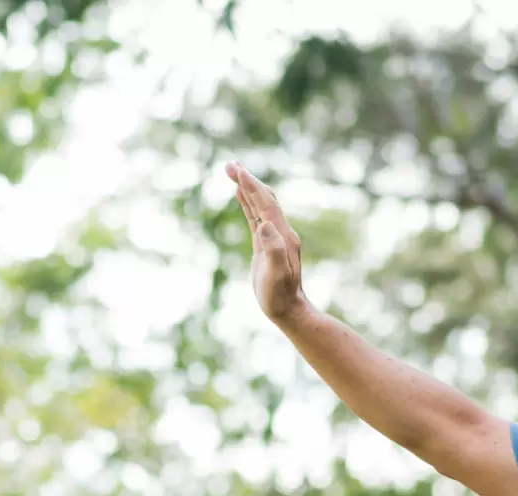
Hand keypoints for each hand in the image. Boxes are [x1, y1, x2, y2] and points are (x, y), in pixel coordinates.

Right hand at [226, 162, 306, 322]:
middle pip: (264, 198)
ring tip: (232, 171)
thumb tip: (264, 225)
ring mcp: (273, 237)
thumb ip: (273, 250)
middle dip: (248, 180)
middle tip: (229, 164)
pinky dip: (248, 202)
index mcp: (282, 235)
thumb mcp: (277, 274)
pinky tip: (239, 194)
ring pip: (260, 205)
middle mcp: (280, 232)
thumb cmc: (280, 296)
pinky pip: (256, 217)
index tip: (238, 171)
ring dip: (247, 187)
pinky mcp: (265, 244)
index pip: (266, 204)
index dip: (252, 186)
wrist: (287, 310)